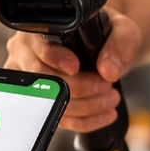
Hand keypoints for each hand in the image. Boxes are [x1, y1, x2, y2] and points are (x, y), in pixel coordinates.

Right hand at [4, 9, 142, 133]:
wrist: (108, 52)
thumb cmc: (107, 36)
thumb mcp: (122, 30)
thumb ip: (120, 44)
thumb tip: (108, 70)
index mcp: (40, 31)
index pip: (37, 46)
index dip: (54, 58)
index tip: (76, 67)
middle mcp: (28, 55)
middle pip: (42, 78)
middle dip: (78, 87)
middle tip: (106, 85)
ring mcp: (31, 81)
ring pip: (50, 102)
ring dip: (86, 106)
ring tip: (111, 99)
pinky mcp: (42, 103)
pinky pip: (58, 118)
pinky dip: (85, 120)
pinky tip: (104, 113)